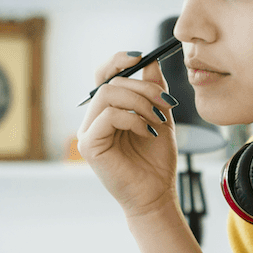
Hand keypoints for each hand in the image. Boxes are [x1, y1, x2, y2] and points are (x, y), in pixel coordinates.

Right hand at [77, 51, 178, 218]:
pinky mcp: (88, 145)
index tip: (143, 56)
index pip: (103, 76)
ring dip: (140, 102)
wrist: (157, 195)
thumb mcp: (160, 116)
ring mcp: (87, 133)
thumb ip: (154, 89)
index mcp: (106, 112)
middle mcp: (92, 120)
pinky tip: (148, 133)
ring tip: (158, 121)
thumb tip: (150, 60)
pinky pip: (109, 115)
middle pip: (109, 83)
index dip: (118, 61)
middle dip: (142, 87)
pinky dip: (134, 119)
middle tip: (165, 102)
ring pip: (107, 94)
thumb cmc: (157, 161)